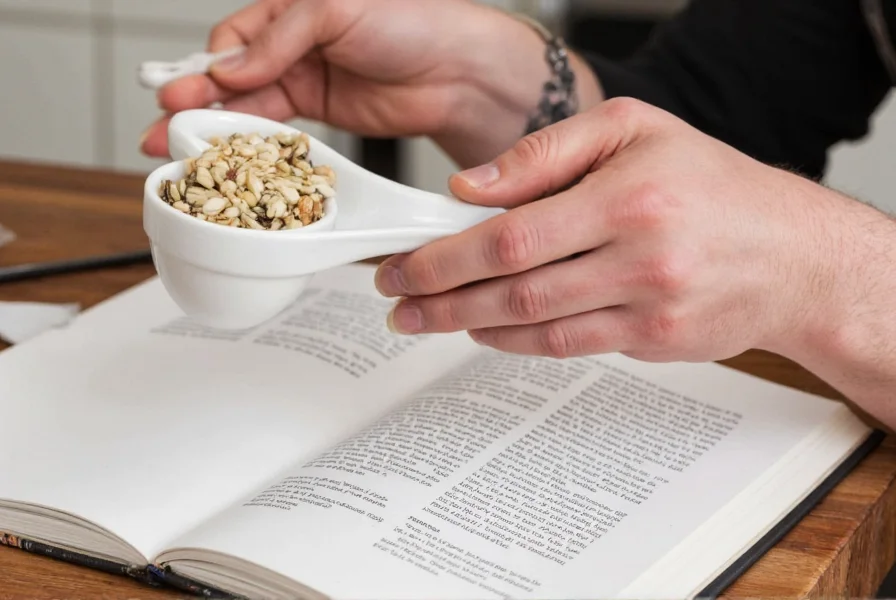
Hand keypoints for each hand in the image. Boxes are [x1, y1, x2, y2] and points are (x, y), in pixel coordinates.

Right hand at [139, 0, 601, 168]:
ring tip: (178, 147)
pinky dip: (250, 141)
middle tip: (166, 125)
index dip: (210, 67)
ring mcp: (303, 81)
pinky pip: (275, 129)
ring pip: (246, 105)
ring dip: (212, 126)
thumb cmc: (412, 21)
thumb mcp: (337, 10)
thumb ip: (280, 39)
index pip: (232, 38)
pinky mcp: (320, 115)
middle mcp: (290, 45)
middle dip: (195, 100)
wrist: (458, 71)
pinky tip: (227, 153)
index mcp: (288, 8)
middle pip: (229, 75)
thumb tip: (229, 68)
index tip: (194, 89)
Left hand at [374, 97, 845, 363]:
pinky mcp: (653, 342)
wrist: (791, 254)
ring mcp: (647, 307)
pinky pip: (569, 346)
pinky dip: (517, 341)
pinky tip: (483, 330)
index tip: (403, 265)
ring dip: (468, 325)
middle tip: (396, 303)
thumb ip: (545, 154)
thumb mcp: (633, 130)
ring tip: (423, 320)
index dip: (445, 257)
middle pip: (514, 287)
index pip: (512, 234)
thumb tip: (470, 188)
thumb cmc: (712, 184)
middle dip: (441, 298)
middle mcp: (639, 256)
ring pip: (536, 325)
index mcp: (627, 196)